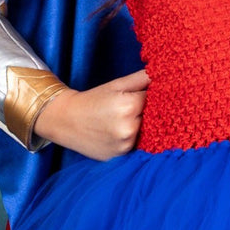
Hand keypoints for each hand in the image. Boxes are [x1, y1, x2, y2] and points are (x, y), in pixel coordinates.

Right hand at [33, 68, 150, 158]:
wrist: (66, 120)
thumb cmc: (92, 100)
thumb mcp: (116, 84)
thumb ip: (141, 78)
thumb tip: (164, 73)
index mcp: (129, 105)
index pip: (154, 99)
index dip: (148, 97)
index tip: (139, 96)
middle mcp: (129, 127)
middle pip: (152, 117)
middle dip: (145, 112)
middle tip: (127, 109)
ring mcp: (125, 144)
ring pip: (144, 132)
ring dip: (139, 127)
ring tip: (120, 120)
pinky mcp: (120, 156)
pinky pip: (134, 145)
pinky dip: (130, 139)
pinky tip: (118, 132)